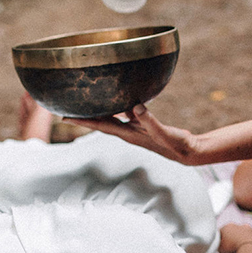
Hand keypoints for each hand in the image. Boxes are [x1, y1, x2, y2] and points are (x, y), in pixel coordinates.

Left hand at [66, 104, 203, 164]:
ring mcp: (134, 129)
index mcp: (129, 134)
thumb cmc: (177, 144)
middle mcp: (128, 132)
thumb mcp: (165, 133)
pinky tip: (114, 100)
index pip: (101, 125)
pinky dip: (115, 108)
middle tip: (64, 110)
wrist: (187, 152)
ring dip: (96, 113)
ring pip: (110, 118)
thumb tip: (137, 106)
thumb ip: (151, 121)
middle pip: (100, 123)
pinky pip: (123, 114)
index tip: (65, 117)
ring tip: (84, 104)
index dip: (83, 121)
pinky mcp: (142, 125)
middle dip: (83, 118)